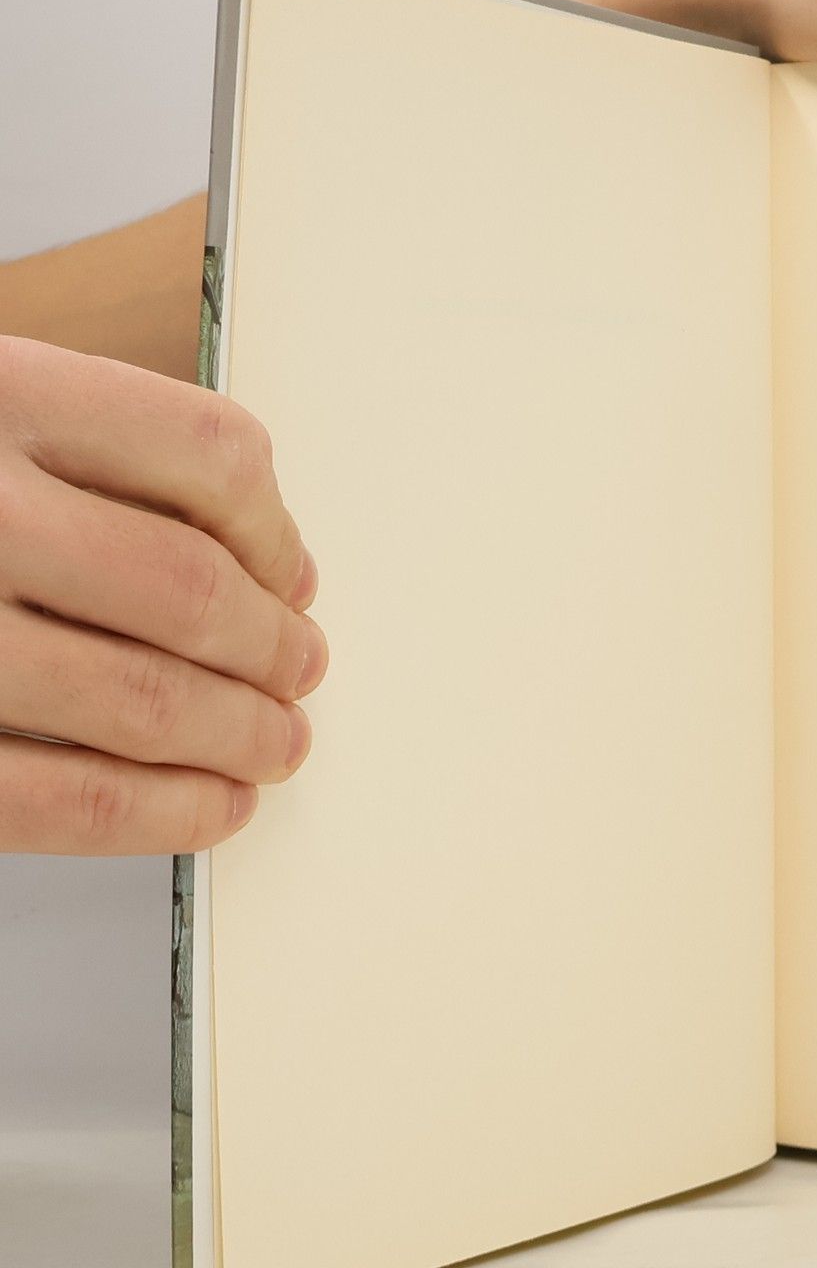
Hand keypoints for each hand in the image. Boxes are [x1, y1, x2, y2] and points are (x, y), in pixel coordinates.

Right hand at [0, 337, 326, 853]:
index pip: (210, 454)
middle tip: (300, 671)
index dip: (277, 531)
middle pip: (195, 592)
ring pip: (146, 702)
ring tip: (275, 743)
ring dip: (240, 736)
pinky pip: (65, 799)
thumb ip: (96, 457)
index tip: (294, 574)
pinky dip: (163, 813)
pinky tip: (210, 805)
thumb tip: (270, 568)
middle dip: (274, 650)